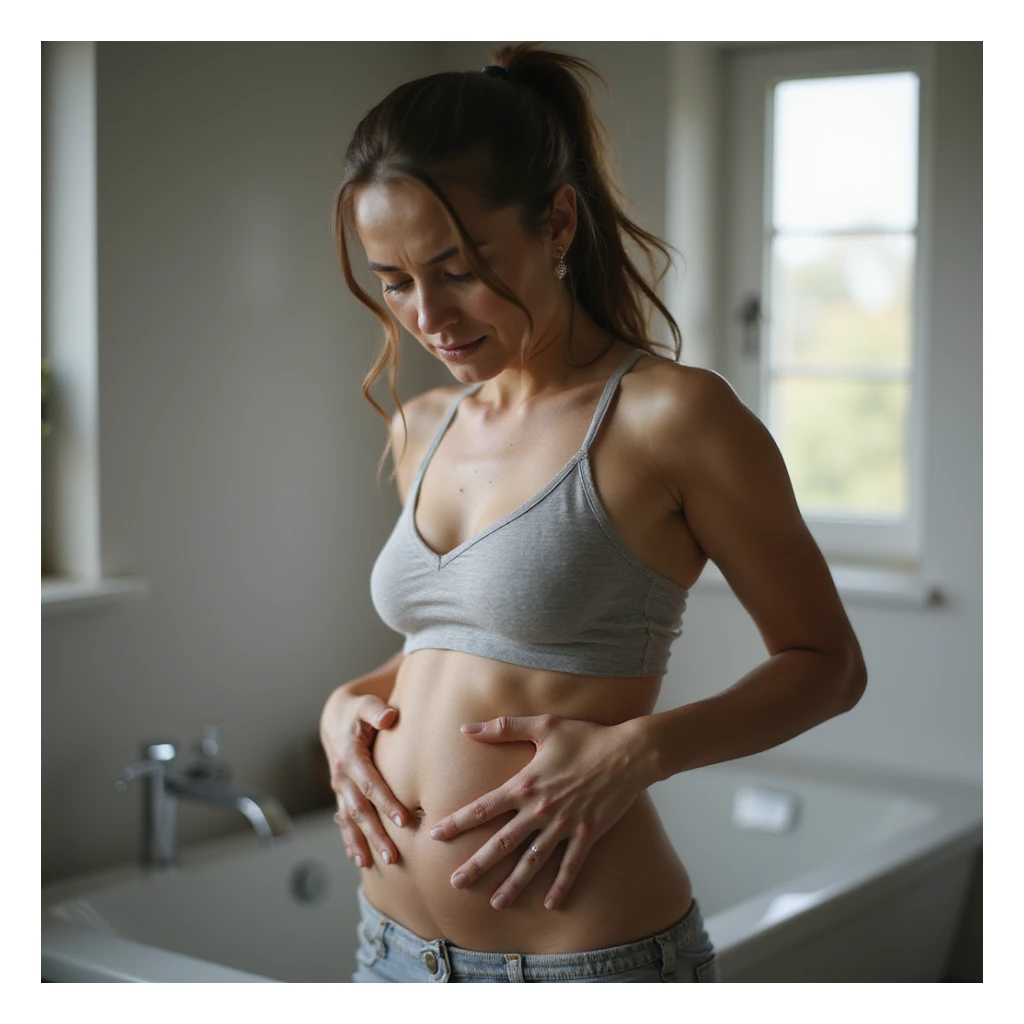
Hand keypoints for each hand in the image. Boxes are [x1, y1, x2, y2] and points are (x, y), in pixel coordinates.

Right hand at [320, 686, 410, 867]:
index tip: (404, 821)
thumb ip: (376, 711)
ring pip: (350, 820)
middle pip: (360, 810)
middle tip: (393, 856)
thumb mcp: (366, 705)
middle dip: (375, 834)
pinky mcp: (341, 795)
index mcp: (350, 758)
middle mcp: (342, 777)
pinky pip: (344, 821)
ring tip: (372, 865)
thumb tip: (389, 717)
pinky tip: (358, 859)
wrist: (336, 718)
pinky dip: (349, 840)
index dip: (386, 803)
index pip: (370, 785)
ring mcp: (340, 789)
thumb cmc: (358, 711)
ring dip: (361, 842)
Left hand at [427, 714, 649, 910]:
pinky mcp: (588, 833)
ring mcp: (565, 825)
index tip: (436, 835)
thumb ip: (503, 728)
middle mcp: (540, 810)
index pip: (484, 807)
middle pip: (502, 842)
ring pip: (533, 861)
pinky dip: (561, 885)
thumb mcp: (543, 725)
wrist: (629, 752)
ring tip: (495, 902)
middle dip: (478, 864)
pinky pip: (571, 865)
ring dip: (513, 883)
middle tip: (456, 883)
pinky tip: (549, 904)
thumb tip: (465, 728)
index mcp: (525, 784)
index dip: (459, 822)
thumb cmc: (585, 735)